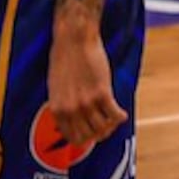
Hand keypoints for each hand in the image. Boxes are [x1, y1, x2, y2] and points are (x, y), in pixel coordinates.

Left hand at [44, 28, 127, 147]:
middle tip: (106, 126)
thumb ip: (64, 106)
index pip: (72, 137)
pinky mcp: (102, 93)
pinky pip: (114, 115)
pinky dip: (120, 117)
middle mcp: (70, 110)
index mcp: (57, 109)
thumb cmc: (64, 58)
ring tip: (114, 118)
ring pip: (102, 127)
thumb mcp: (56, 87)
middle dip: (99, 134)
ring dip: (111, 126)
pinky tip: (122, 113)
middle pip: (88, 136)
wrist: (74, 40)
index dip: (85, 138)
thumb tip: (73, 119)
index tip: (92, 133)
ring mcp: (86, 102)